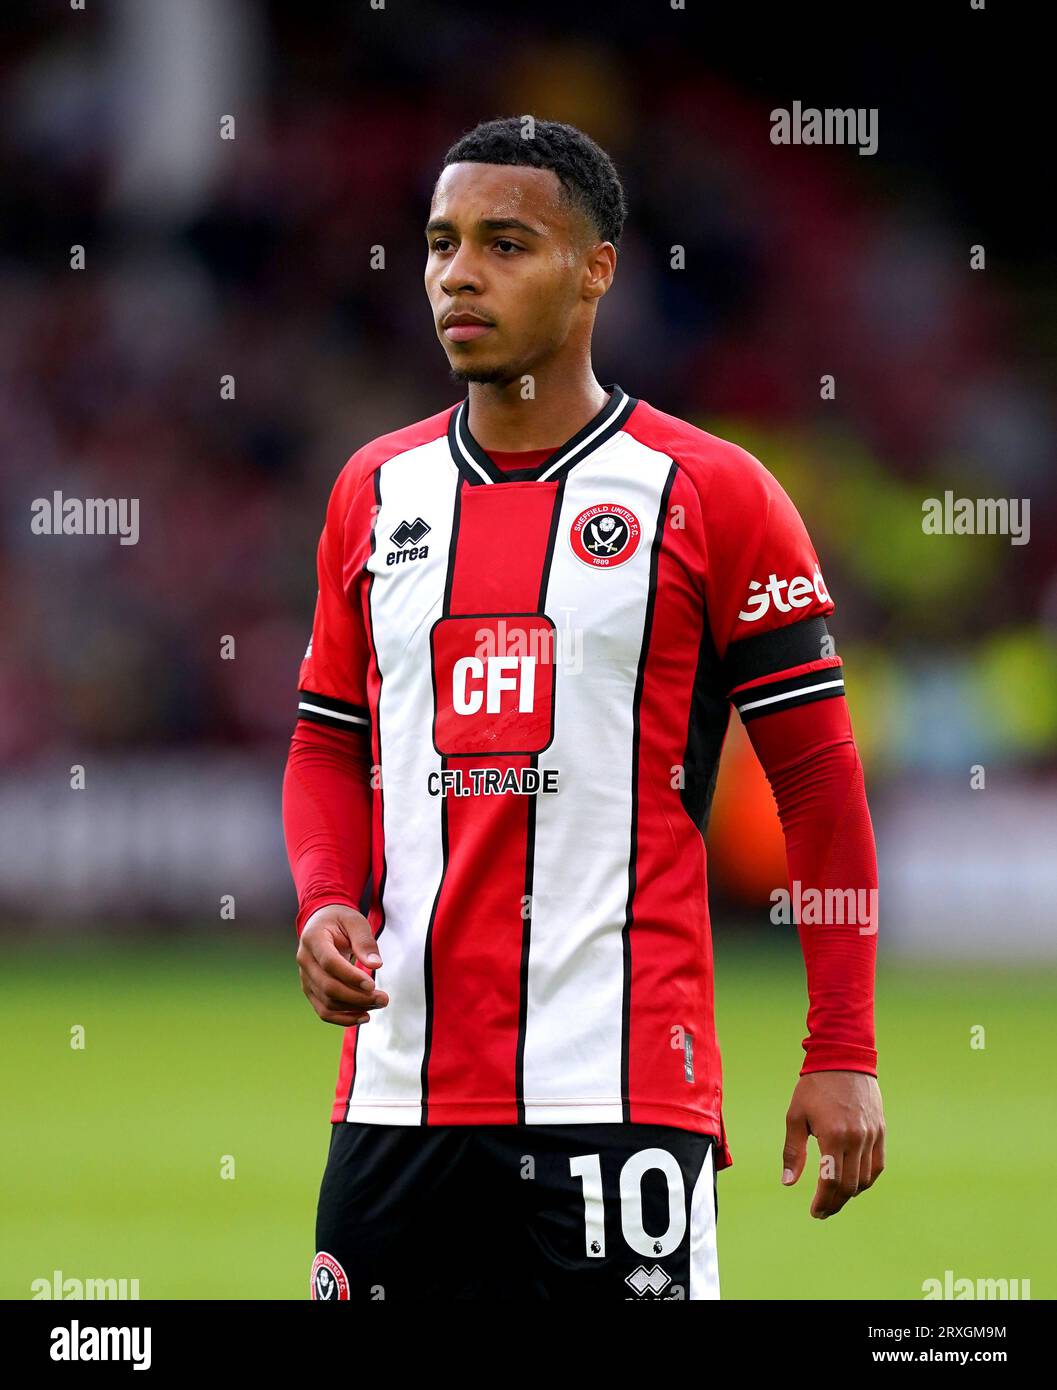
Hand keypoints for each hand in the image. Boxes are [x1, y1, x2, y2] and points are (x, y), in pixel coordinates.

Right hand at [296, 903, 388, 1025]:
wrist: (322, 923)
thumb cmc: (340, 921)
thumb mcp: (355, 921)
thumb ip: (365, 941)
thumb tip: (375, 964)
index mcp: (313, 939)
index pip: (329, 963)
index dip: (350, 976)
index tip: (372, 984)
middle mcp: (304, 960)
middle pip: (328, 987)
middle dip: (357, 997)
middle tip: (383, 998)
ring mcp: (305, 977)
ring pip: (326, 1002)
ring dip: (354, 1008)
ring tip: (379, 1004)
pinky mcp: (311, 990)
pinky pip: (323, 1010)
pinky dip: (343, 1018)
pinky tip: (363, 1016)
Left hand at [781, 1071, 884, 1218]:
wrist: (843, 1058)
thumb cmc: (814, 1087)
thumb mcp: (795, 1116)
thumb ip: (793, 1152)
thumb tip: (787, 1182)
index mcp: (833, 1136)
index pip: (831, 1182)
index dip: (823, 1202)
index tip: (815, 1212)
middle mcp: (856, 1139)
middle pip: (849, 1186)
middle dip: (835, 1203)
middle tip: (822, 1211)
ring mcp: (872, 1136)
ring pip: (865, 1179)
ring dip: (850, 1194)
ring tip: (834, 1198)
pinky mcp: (880, 1131)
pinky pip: (877, 1165)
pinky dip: (866, 1179)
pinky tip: (853, 1183)